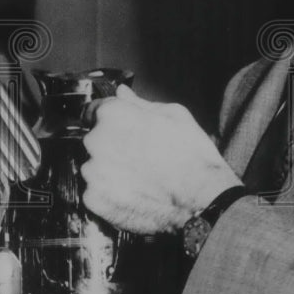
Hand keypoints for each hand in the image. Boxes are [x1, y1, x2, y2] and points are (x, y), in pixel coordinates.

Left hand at [81, 85, 241, 234]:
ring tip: (139, 178)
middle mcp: (96, 141)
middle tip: (138, 156)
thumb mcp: (173, 115)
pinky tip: (134, 194)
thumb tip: (122, 93)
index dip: (108, 119)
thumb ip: (139, 103)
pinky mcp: (94, 200)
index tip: (119, 129)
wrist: (201, 198)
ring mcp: (92, 173)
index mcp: (113, 114)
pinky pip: (95, 193)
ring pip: (93, 168)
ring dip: (108, 171)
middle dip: (110, 146)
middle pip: (93, 140)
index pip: (92, 111)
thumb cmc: (191, 155)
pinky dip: (109, 195)